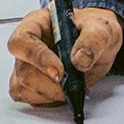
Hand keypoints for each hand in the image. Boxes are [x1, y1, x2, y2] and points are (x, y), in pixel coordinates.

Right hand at [7, 6, 122, 105]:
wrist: (100, 45)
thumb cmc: (94, 29)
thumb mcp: (102, 27)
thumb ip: (94, 39)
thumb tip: (80, 59)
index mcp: (37, 23)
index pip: (22, 41)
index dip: (38, 59)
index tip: (60, 71)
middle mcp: (28, 44)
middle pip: (24, 71)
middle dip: (51, 84)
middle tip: (74, 82)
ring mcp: (27, 65)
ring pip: (24, 88)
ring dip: (52, 93)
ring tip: (74, 84)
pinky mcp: (32, 84)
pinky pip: (31, 99)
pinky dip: (51, 100)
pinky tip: (67, 90)